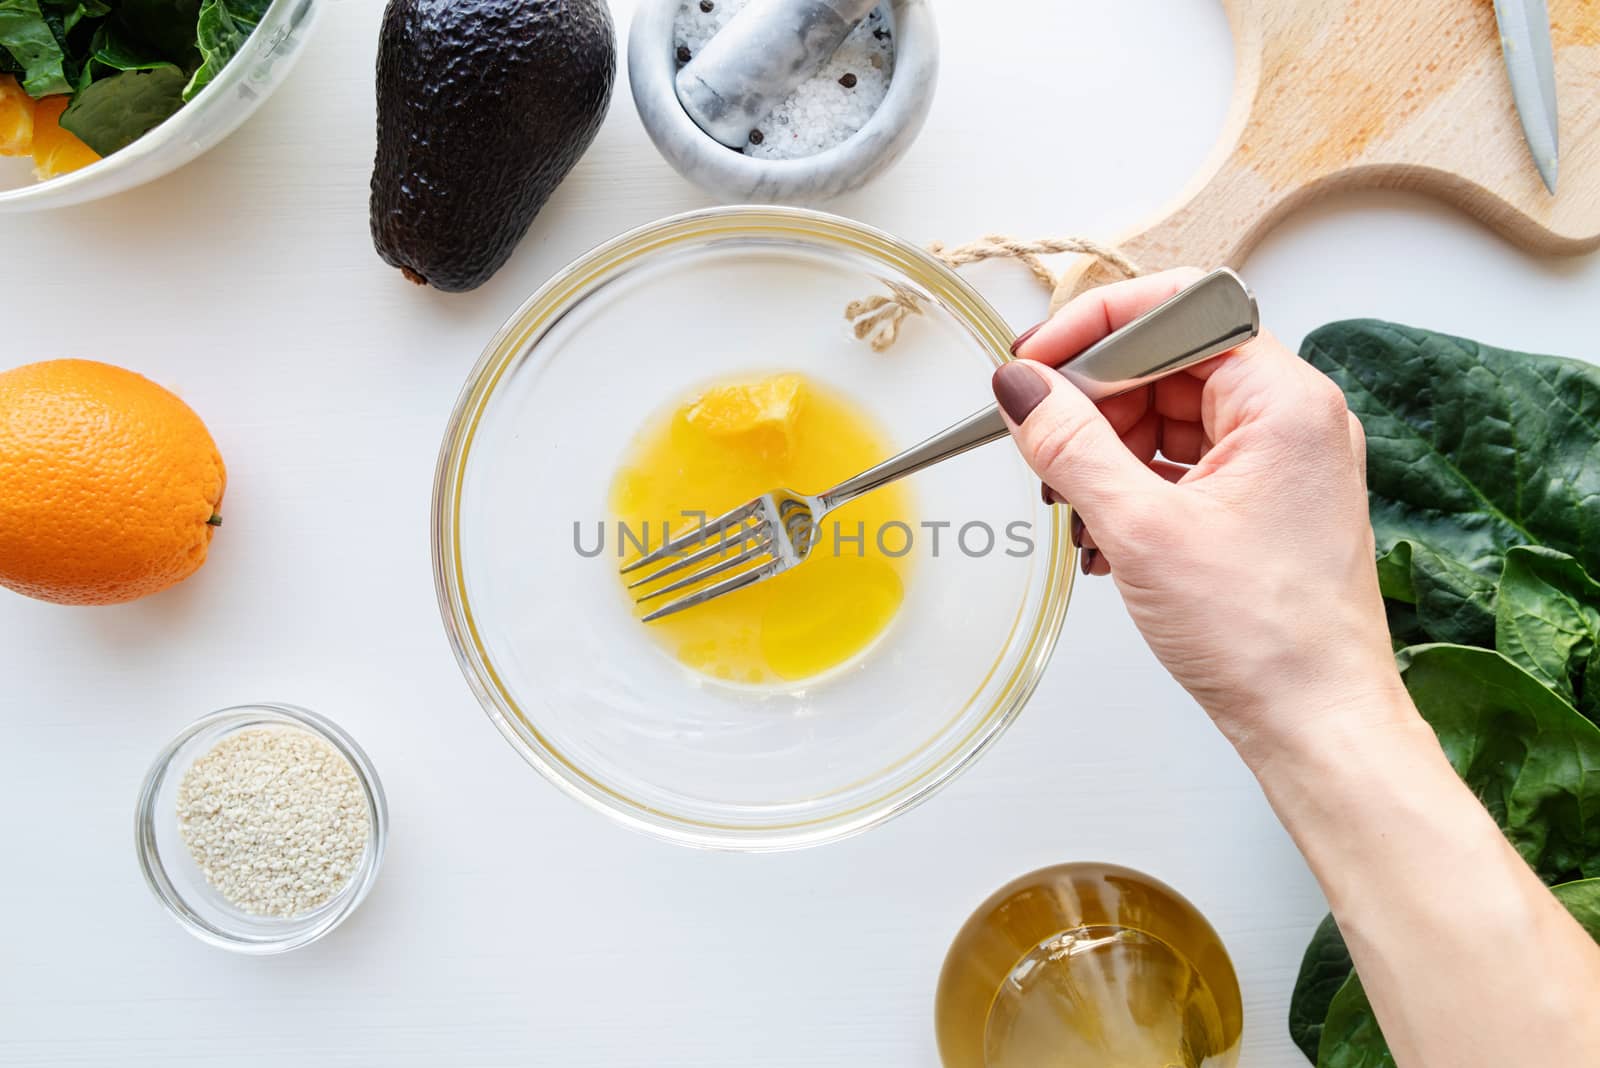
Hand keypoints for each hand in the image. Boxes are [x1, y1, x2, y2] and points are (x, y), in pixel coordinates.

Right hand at [993, 269, 1408, 762]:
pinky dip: (1134, 486)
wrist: (1317, 724)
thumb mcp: (1141, 530)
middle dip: (1094, 402)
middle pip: (1167, 361)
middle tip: (1042, 443)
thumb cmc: (1266, 639)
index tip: (1035, 362)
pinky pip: (1184, 462)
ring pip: (1170, 415)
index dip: (1094, 327)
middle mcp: (1291, 418)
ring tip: (1072, 503)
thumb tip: (1020, 389)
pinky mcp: (1264, 502)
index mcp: (1283, 399)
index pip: (1177, 309)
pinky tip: (1102, 531)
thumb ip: (1070, 445)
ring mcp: (1280, 461)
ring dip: (1108, 451)